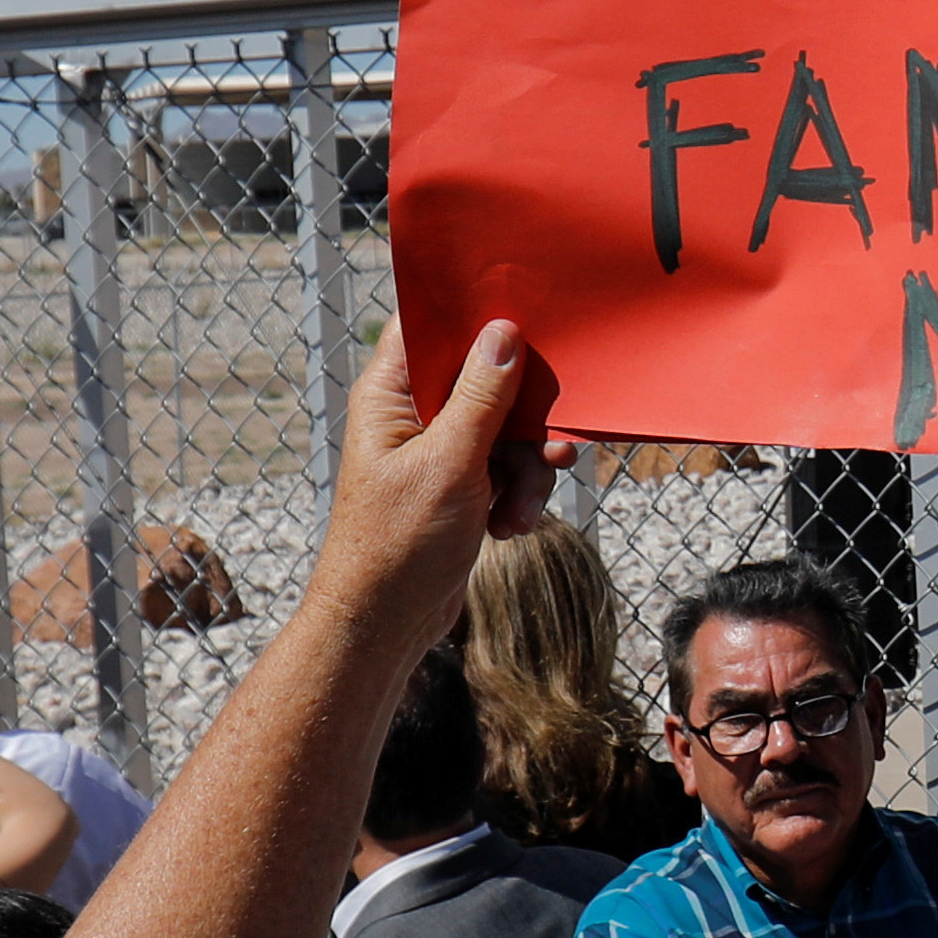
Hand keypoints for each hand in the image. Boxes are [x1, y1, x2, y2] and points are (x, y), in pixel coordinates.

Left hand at [314, 321, 565, 636]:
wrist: (386, 622)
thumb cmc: (398, 542)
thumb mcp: (449, 463)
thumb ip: (481, 396)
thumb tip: (504, 332)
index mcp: (391, 393)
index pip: (431, 325)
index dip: (474, 315)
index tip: (525, 315)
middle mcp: (413, 413)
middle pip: (486, 378)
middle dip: (524, 417)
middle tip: (550, 448)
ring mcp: (438, 449)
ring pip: (507, 427)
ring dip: (527, 468)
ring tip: (518, 510)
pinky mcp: (460, 482)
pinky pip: (507, 465)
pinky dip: (519, 492)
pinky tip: (510, 526)